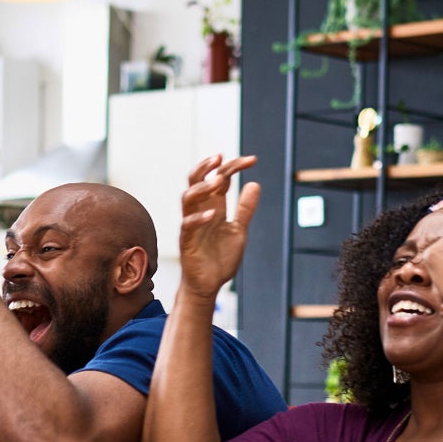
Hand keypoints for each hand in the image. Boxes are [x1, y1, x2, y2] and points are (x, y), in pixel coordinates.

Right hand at [177, 154, 259, 300]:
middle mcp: (201, 212)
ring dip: (202, 187)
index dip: (233, 167)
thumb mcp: (239, 230)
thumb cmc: (220, 258)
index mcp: (214, 207)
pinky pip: (188, 226)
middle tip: (220, 157)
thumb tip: (255, 184)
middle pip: (196, 180)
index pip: (220, 178)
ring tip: (218, 180)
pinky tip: (213, 214)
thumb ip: (245, 209)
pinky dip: (199, 218)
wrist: (209, 285)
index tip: (252, 160)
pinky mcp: (187, 242)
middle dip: (206, 166)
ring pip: (188, 198)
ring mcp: (192, 226)